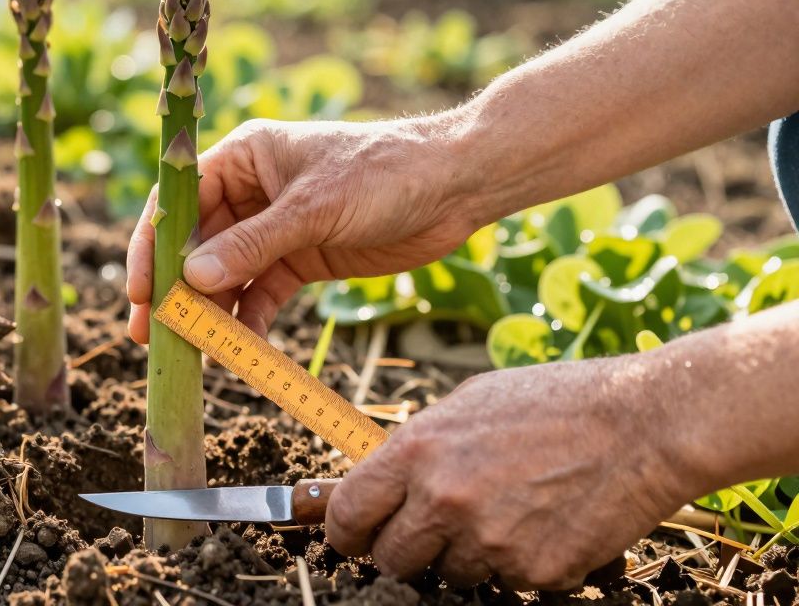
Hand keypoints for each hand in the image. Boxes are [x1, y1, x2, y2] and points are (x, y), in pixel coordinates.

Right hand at [126, 117, 481, 341]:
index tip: (141, 291)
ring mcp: (274, 228)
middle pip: (196, 245)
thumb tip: (192, 278)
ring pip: (226, 275)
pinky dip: (249, 320)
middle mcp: (250, 192)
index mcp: (243, 158)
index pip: (178, 202)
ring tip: (192, 350)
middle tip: (151, 336)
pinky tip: (240, 347)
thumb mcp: (314, 207)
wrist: (455, 187)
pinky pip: (261, 293)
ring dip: (209, 311)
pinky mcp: (301, 259)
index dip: (152, 247)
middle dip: (175, 289)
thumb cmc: (383, 173)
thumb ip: (253, 244)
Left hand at [324, 357, 692, 590]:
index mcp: (418, 451)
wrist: (641, 424)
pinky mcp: (534, 571)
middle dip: (406, 551)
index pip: (348, 514)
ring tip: (508, 510)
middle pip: (391, 559)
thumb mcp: (468, 405)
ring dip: (468, 555)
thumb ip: (420, 447)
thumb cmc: (555, 404)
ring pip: (451, 574)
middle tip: (434, 531)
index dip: (346, 532)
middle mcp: (444, 500)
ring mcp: (489, 541)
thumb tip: (385, 480)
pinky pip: (507, 581)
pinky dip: (520, 562)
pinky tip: (544, 522)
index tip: (354, 537)